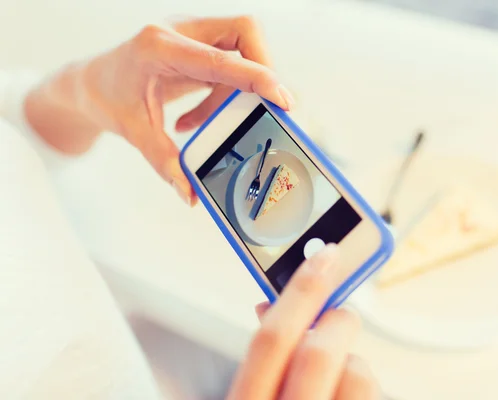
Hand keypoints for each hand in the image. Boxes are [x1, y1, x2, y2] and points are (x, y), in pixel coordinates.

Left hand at [26, 16, 293, 204]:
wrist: (90, 83)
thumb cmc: (106, 97)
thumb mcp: (134, 131)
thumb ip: (165, 162)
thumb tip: (191, 193)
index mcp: (160, 47)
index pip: (221, 59)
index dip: (258, 77)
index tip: (283, 99)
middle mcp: (180, 32)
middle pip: (244, 33)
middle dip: (262, 69)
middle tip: (264, 105)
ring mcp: (191, 35)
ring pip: (242, 46)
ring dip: (241, 86)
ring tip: (212, 120)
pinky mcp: (198, 46)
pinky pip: (230, 62)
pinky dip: (226, 91)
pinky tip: (198, 117)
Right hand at [227, 244, 380, 399]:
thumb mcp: (255, 390)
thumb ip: (265, 352)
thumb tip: (270, 303)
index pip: (271, 337)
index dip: (301, 290)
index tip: (326, 255)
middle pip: (318, 353)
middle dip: (337, 322)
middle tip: (343, 314)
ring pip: (356, 374)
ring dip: (352, 361)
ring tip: (338, 374)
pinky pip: (376, 393)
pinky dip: (366, 385)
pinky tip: (345, 393)